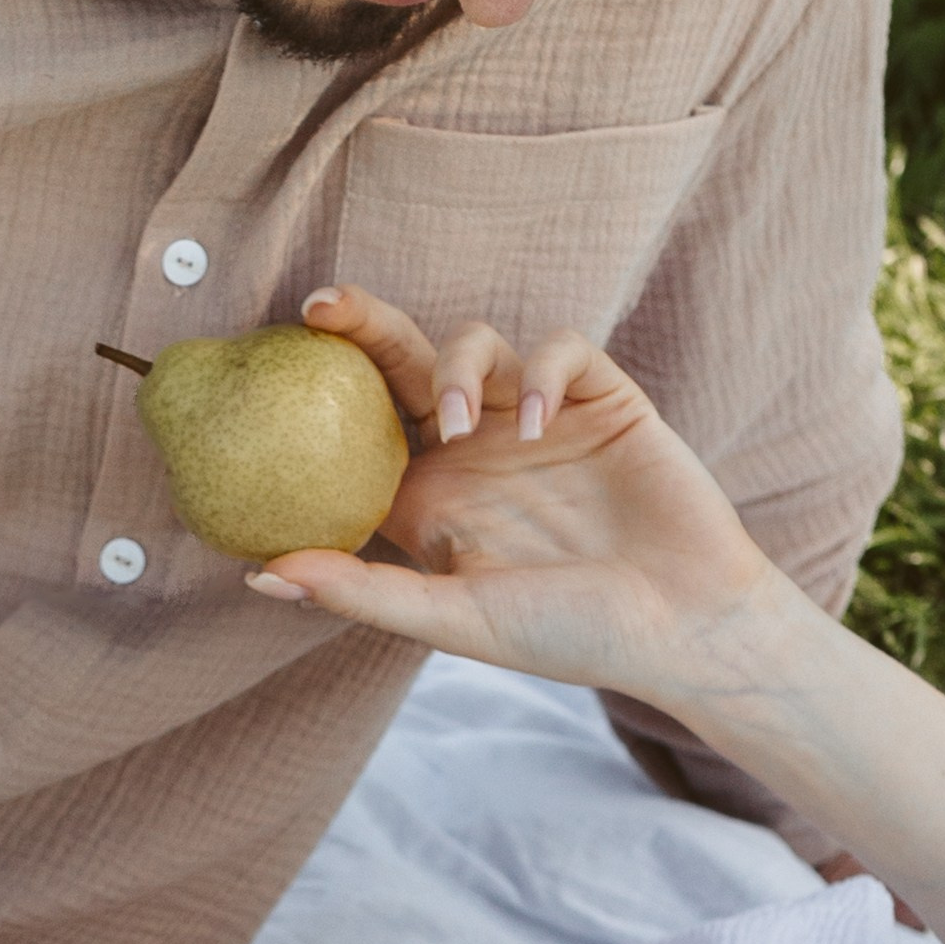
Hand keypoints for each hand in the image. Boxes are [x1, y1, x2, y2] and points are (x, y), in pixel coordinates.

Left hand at [246, 286, 781, 705]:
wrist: (686, 630)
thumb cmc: (570, 636)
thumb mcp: (456, 619)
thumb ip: (363, 592)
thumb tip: (259, 573)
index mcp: (432, 498)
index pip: (357, 429)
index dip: (314, 394)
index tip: (267, 375)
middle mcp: (476, 450)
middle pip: (405, 364)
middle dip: (364, 327)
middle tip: (323, 307)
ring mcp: (536, 420)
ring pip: (477, 344)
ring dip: (459, 368)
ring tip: (464, 427)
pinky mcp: (600, 399)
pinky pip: (560, 348)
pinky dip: (543, 370)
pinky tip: (542, 424)